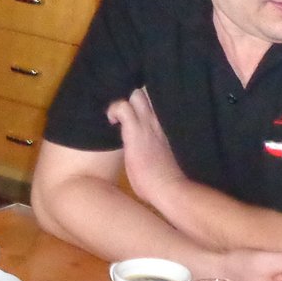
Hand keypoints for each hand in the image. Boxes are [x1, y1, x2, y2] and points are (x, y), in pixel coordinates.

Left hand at [108, 88, 184, 208]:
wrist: (170, 188)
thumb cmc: (169, 180)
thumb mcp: (167, 157)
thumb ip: (160, 146)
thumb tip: (155, 150)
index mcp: (168, 127)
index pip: (158, 101)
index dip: (148, 101)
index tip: (140, 110)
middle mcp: (159, 120)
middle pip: (148, 92)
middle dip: (135, 97)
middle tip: (126, 110)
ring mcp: (147, 123)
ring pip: (136, 94)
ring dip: (125, 102)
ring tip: (118, 115)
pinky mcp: (134, 131)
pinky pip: (121, 107)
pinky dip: (114, 109)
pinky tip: (111, 120)